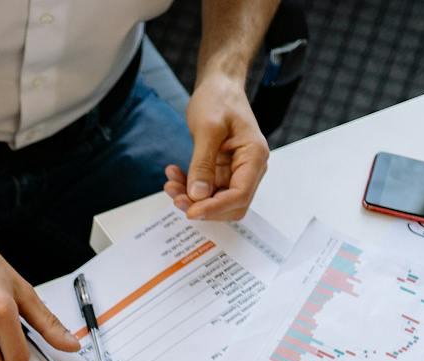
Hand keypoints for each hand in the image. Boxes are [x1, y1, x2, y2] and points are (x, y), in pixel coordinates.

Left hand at [163, 77, 268, 220]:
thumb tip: (198, 196)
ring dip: (191, 197)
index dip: (215, 208)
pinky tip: (173, 174)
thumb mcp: (208, 129)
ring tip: (170, 184)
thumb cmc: (219, 99)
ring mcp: (236, 170)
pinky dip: (188, 186)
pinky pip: (206, 188)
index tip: (191, 211)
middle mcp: (249, 167)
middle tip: (176, 198)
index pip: (240, 194)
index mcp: (254, 156)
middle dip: (203, 206)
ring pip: (215, 199)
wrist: (218, 86)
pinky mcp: (222, 170)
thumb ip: (203, 164)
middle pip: (230, 204)